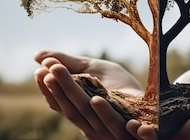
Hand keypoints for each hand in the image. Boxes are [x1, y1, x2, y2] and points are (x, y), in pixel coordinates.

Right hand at [34, 50, 156, 139]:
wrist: (152, 100)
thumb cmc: (118, 85)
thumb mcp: (93, 69)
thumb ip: (70, 64)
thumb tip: (37, 56)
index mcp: (81, 112)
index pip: (61, 103)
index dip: (51, 89)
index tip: (40, 71)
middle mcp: (94, 125)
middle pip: (78, 110)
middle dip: (65, 91)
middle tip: (53, 70)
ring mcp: (116, 132)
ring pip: (105, 123)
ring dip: (100, 111)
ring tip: (93, 97)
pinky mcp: (140, 134)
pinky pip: (139, 136)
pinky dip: (136, 131)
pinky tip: (135, 125)